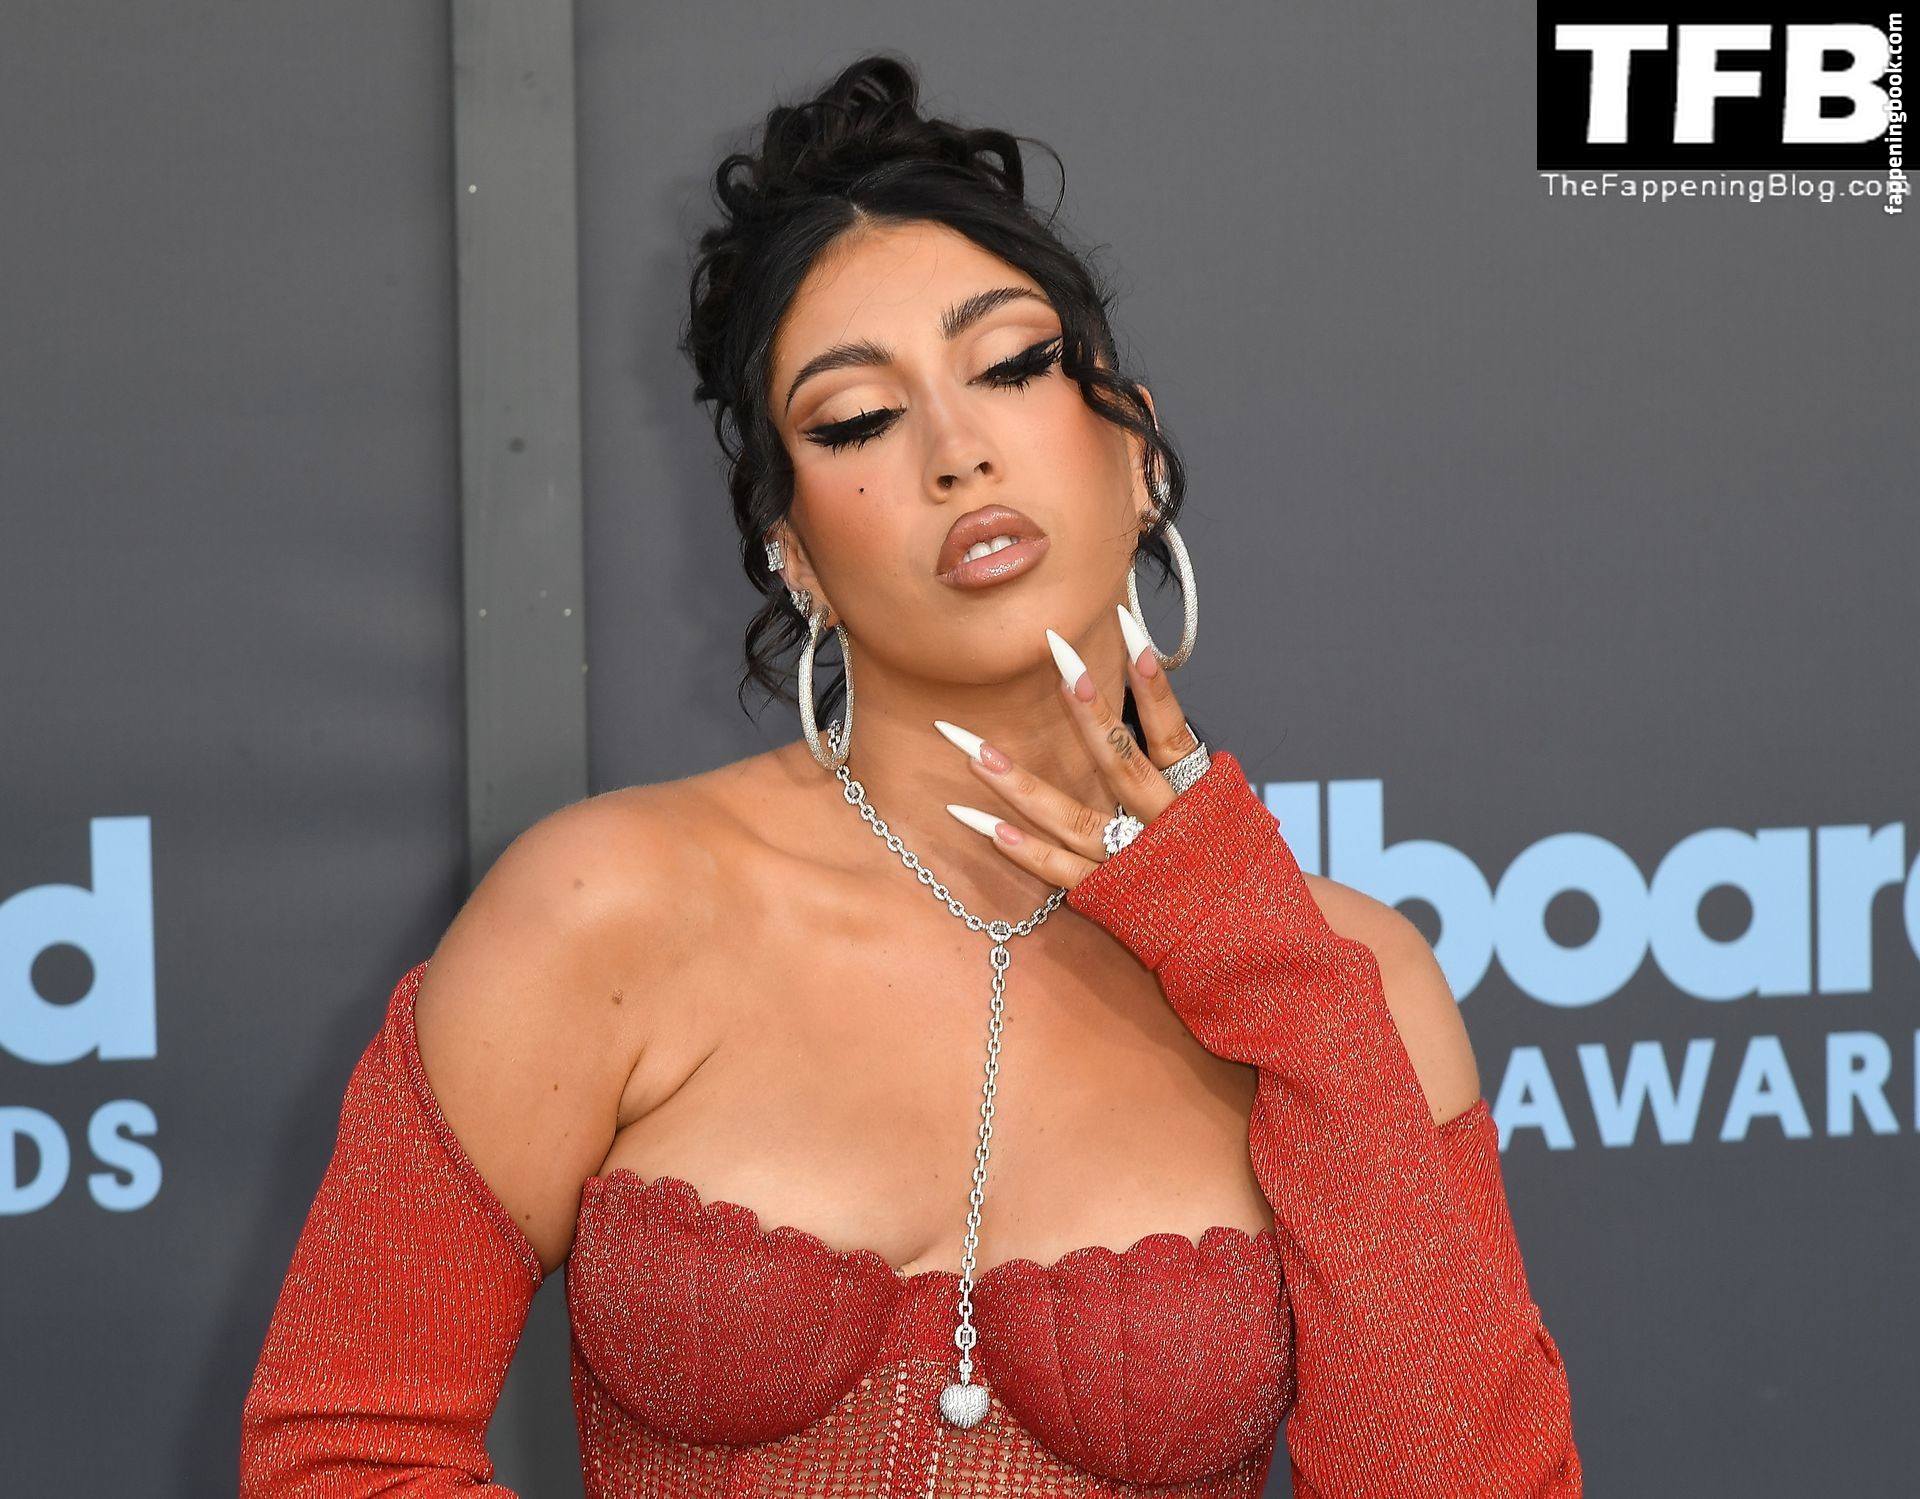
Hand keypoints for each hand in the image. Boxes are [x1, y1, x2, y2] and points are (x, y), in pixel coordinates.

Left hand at [935, 603, 1205, 889]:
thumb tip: (1145, 694)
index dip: (1152, 682)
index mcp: (1198, 797)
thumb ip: (1179, 764)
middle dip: (1085, 706)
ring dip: (1020, 784)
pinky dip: (1024, 850)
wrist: (1252, 942)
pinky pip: (1061, 873)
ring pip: (1073, 818)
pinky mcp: (1114, 901)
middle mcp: (1168, 827)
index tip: (1126, 624)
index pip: (1172, 729)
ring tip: (973, 750)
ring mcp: (1137, 866)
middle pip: (1120, 761)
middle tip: (1051, 652)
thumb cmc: (1230, 865)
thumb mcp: (1222, 808)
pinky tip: (983, 824)